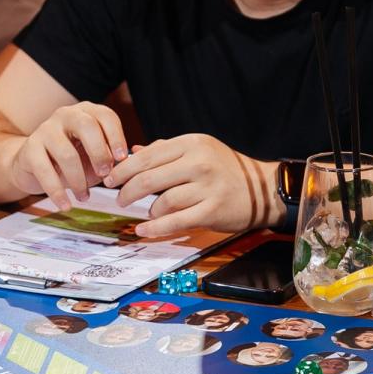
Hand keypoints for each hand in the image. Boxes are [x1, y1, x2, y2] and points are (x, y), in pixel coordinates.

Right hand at [9, 102, 128, 208]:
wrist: (32, 164)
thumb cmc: (72, 159)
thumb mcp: (94, 156)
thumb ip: (110, 158)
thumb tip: (126, 168)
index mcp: (86, 112)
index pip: (106, 116)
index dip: (116, 137)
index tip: (121, 160)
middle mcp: (66, 115)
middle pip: (87, 126)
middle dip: (99, 153)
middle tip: (104, 176)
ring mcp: (45, 129)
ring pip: (67, 153)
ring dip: (79, 180)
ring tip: (84, 197)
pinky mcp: (30, 148)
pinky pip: (45, 171)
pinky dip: (57, 192)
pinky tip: (65, 205)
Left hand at [105, 134, 271, 237]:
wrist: (262, 189)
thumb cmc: (226, 169)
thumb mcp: (199, 150)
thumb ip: (165, 151)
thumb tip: (132, 153)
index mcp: (192, 144)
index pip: (147, 156)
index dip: (123, 170)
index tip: (110, 179)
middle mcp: (198, 163)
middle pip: (149, 179)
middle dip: (127, 191)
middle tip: (119, 199)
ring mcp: (206, 187)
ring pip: (162, 201)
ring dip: (148, 210)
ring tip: (147, 212)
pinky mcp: (212, 210)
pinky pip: (176, 221)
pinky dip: (155, 227)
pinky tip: (144, 229)